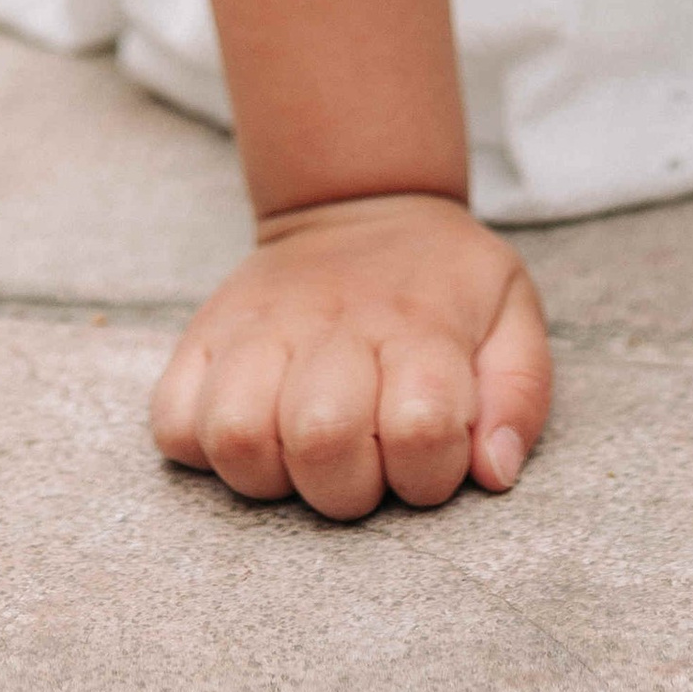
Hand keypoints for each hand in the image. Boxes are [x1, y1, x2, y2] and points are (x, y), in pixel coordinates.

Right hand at [150, 191, 550, 519]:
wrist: (363, 203)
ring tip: (302, 451)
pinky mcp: (204, 335)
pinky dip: (202, 445)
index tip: (432, 451)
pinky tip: (252, 423)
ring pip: (237, 437)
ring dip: (272, 473)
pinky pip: (174, 422)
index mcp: (420, 324)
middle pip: (321, 441)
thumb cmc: (443, 282)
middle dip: (347, 487)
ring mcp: (260, 328)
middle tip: (364, 461)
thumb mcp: (511, 312)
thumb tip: (494, 472)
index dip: (429, 472)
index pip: (419, 431)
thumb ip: (518, 393)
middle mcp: (335, 325)